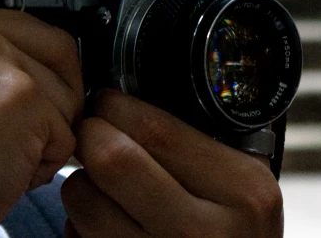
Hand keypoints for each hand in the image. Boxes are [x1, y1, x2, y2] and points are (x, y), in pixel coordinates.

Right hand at [0, 0, 83, 237]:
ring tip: (1, 146)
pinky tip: (9, 165)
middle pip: (50, 29)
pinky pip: (70, 122)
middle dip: (49, 83)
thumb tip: (40, 32)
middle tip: (6, 125)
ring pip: (68, 77)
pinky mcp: (19, 94)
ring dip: (52, 121)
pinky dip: (52, 154)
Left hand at [62, 90, 282, 236]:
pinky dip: (79, 222)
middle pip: (113, 158)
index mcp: (242, 190)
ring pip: (83, 199)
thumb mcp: (243, 187)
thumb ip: (202, 145)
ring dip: (80, 182)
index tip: (106, 102)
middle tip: (92, 131)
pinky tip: (106, 220)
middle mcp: (204, 231)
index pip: (157, 128)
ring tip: (100, 182)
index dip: (117, 106)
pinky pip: (78, 236)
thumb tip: (135, 96)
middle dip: (90, 135)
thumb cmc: (235, 236)